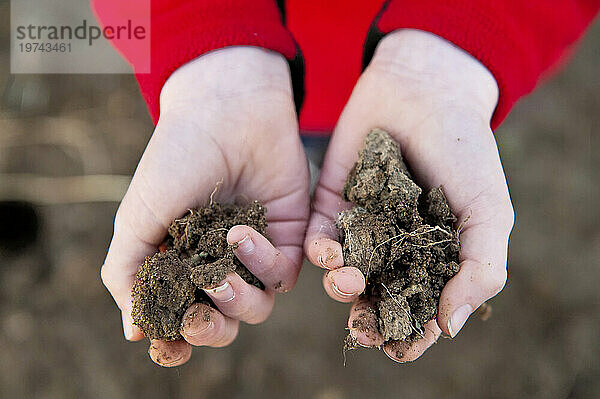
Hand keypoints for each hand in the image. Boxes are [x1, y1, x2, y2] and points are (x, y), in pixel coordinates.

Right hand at [101, 47, 309, 365]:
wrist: (225, 112)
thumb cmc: (175, 160)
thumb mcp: (138, 217)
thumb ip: (128, 272)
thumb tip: (134, 331)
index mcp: (179, 263)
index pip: (180, 317)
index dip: (176, 340)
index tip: (170, 348)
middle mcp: (217, 262)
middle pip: (221, 323)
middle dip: (210, 330)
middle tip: (198, 321)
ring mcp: (253, 252)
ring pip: (255, 308)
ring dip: (236, 300)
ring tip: (219, 271)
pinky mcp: (287, 237)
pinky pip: (282, 274)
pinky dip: (262, 263)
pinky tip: (242, 233)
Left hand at [304, 30, 513, 361]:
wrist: (423, 92)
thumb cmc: (465, 151)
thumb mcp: (488, 211)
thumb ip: (480, 268)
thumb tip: (453, 327)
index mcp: (434, 255)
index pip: (421, 306)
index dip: (413, 332)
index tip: (401, 351)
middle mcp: (395, 247)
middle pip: (378, 296)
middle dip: (369, 319)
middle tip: (364, 333)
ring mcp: (362, 227)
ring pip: (346, 273)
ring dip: (342, 288)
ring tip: (348, 286)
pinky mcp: (333, 203)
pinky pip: (322, 238)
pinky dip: (322, 252)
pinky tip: (329, 256)